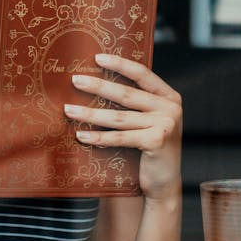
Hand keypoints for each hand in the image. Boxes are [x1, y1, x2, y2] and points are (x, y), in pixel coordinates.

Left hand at [64, 53, 181, 201]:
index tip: (97, 57)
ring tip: (69, 109)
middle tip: (75, 80)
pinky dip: (98, 136)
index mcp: (170, 97)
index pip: (142, 74)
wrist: (163, 183)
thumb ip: (136, 104)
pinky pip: (120, 137)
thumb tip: (99, 83)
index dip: (120, 64)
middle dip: (98, 86)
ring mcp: (166, 124)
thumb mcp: (149, 121)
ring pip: (119, 117)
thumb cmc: (149, 150)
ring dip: (90, 113)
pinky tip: (81, 134)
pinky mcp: (157, 141)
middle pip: (127, 94)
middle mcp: (171, 108)